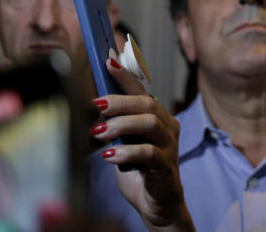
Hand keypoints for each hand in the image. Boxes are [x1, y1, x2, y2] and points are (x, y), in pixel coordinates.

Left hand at [91, 49, 192, 231]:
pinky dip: (127, 152)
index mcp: (158, 118)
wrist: (156, 205)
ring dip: (121, 124)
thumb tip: (95, 103)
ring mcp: (170, 146)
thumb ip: (115, 126)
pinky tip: (110, 156)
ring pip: (150, 123)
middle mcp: (167, 127)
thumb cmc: (138, 172)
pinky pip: (149, 153)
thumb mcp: (122, 144)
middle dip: (120, 100)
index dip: (126, 75)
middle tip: (96, 104)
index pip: (142, 91)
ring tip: (98, 132)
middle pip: (147, 103)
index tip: (107, 60)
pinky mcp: (167, 166)